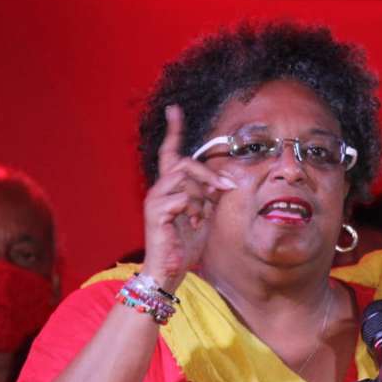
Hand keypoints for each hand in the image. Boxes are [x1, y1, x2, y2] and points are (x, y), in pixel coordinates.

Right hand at [140, 105, 236, 289]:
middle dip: (209, 174)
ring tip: (200, 216)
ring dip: (201, 196)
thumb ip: (209, 197)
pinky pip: (181, 198)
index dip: (173, 131)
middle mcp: (158, 189)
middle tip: (226, 188)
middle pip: (184, 163)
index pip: (170, 153)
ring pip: (185, 179)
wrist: (169, 271)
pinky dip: (194, 209)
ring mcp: (155, 200)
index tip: (174, 110)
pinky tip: (193, 223)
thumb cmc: (184, 246)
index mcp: (169, 188)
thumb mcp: (204, 216)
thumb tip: (223, 182)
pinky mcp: (155, 214)